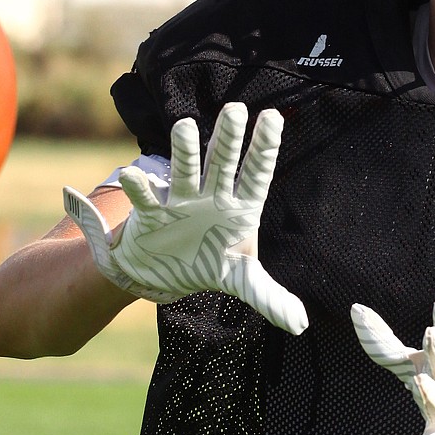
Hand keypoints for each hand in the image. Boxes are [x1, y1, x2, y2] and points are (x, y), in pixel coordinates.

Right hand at [64, 102, 308, 335]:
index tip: (273, 119)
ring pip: (185, 171)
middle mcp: (211, 195)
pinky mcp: (151, 212)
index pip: (256, 173)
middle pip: (222, 163)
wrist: (162, 272)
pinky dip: (139, 187)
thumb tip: (301, 324)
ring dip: (186, 151)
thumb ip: (269, 296)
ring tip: (187, 127)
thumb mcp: (241, 279)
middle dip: (229, 139)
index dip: (265, 148)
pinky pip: (145, 197)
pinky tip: (134, 176)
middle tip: (236, 109)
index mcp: (240, 206)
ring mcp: (180, 199)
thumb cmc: (208, 261)